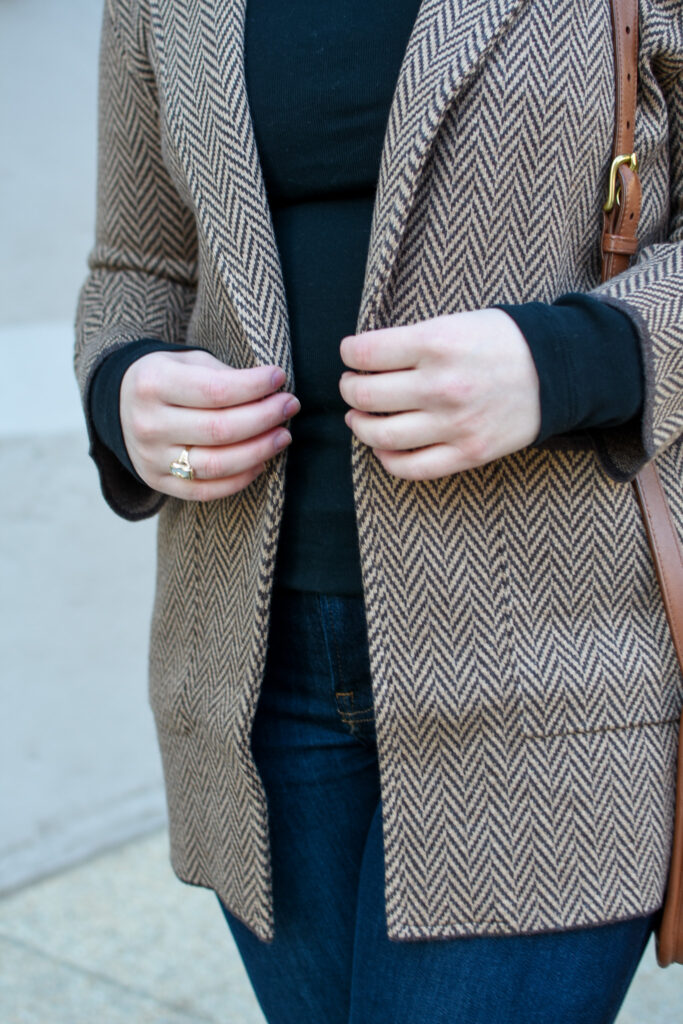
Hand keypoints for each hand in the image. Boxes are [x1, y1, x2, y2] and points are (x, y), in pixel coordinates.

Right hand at [120, 348, 299, 499]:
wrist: (120, 404)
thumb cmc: (167, 377)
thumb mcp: (186, 361)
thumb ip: (224, 374)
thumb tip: (270, 392)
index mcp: (152, 384)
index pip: (215, 390)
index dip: (254, 386)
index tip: (279, 378)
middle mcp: (148, 424)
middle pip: (220, 429)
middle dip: (264, 418)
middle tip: (290, 406)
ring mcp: (151, 458)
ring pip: (217, 464)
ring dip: (259, 451)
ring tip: (283, 436)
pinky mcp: (158, 481)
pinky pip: (206, 490)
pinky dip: (240, 479)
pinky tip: (261, 462)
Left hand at [338, 309, 540, 480]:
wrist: (559, 370)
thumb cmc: (503, 341)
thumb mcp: (457, 322)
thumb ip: (412, 340)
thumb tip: (364, 359)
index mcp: (437, 343)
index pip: (365, 352)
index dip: (349, 353)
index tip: (351, 355)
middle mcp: (441, 385)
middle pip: (365, 394)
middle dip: (349, 388)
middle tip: (352, 385)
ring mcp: (454, 424)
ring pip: (380, 434)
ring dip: (359, 425)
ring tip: (360, 416)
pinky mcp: (467, 453)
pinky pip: (411, 467)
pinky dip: (386, 458)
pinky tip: (383, 446)